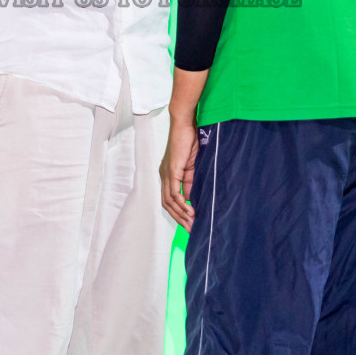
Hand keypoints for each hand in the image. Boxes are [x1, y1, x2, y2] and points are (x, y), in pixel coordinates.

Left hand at [159, 114, 199, 229]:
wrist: (184, 125)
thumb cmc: (188, 141)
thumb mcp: (191, 166)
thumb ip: (190, 182)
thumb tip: (191, 199)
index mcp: (167, 175)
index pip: (169, 199)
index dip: (177, 213)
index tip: (188, 223)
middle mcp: (163, 176)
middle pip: (167, 204)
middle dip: (179, 218)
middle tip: (191, 229)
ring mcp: (166, 174)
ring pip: (169, 201)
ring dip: (181, 214)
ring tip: (192, 223)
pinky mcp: (172, 171)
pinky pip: (175, 192)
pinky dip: (182, 204)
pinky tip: (190, 211)